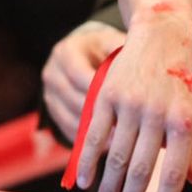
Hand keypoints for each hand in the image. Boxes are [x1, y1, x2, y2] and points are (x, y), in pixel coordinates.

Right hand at [42, 22, 125, 140]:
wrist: (87, 54)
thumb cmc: (108, 49)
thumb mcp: (114, 44)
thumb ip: (122, 55)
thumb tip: (142, 71)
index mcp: (67, 52)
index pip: (82, 76)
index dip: (104, 93)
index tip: (127, 105)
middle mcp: (53, 73)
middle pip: (75, 100)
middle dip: (101, 116)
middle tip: (126, 129)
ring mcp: (50, 95)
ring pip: (71, 118)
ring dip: (95, 133)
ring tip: (121, 142)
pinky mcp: (52, 113)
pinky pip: (68, 130)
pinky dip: (87, 141)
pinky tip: (109, 147)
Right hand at [71, 11, 191, 191]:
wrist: (162, 38)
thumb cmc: (183, 84)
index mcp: (186, 122)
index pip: (174, 173)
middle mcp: (158, 114)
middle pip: (142, 169)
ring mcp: (131, 104)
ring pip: (116, 157)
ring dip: (108, 189)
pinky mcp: (108, 95)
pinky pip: (94, 135)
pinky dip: (87, 161)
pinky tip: (83, 182)